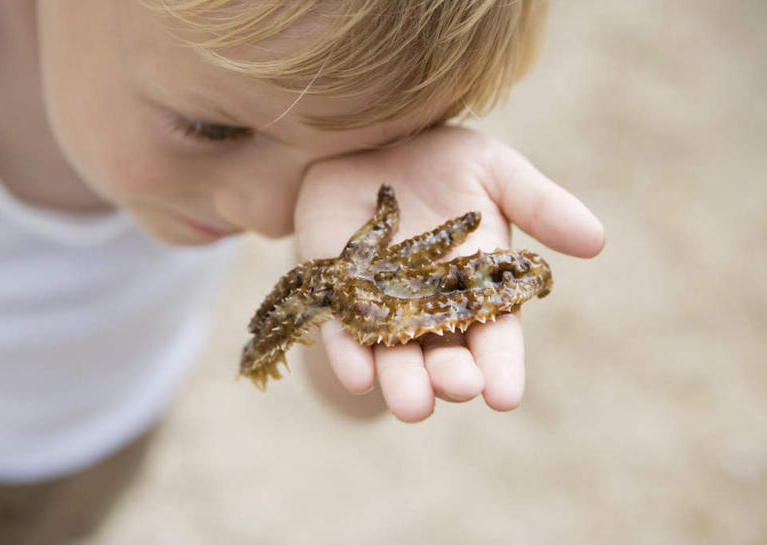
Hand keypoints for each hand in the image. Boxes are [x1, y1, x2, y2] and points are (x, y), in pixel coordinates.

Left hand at [294, 126, 604, 421]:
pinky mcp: (339, 292)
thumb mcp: (496, 173)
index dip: (501, 368)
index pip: (495, 337)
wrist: (370, 138)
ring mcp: (381, 306)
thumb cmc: (441, 159)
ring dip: (401, 382)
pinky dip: (348, 355)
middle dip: (450, 376)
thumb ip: (540, 206)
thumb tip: (597, 240)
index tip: (505, 396)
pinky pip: (341, 331)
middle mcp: (429, 309)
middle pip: (444, 355)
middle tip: (457, 387)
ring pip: (392, 356)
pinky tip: (358, 375)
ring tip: (413, 405)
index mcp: (476, 290)